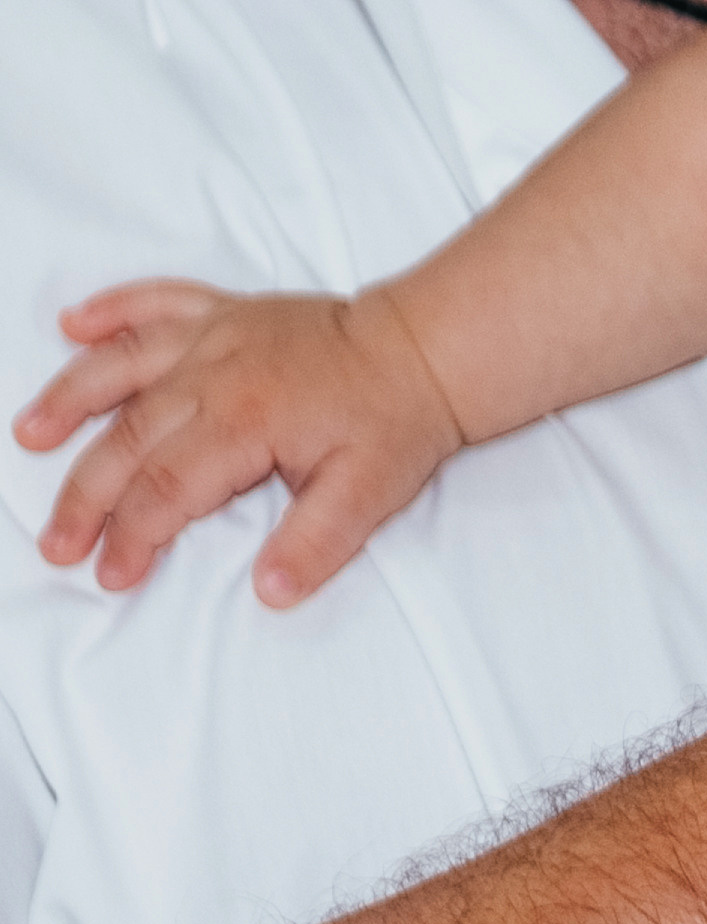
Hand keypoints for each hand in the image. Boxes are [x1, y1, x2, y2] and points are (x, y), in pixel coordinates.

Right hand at [13, 282, 463, 605]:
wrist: (419, 351)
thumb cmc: (393, 424)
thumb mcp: (365, 498)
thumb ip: (314, 546)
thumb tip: (271, 591)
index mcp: (244, 421)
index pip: (168, 487)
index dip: (133, 535)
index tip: (109, 574)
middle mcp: (214, 371)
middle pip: (129, 436)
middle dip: (85, 494)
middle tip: (55, 541)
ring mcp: (214, 334)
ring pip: (122, 364)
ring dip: (70, 399)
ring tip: (29, 435)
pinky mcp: (223, 312)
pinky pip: (153, 300)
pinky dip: (111, 309)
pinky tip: (72, 324)